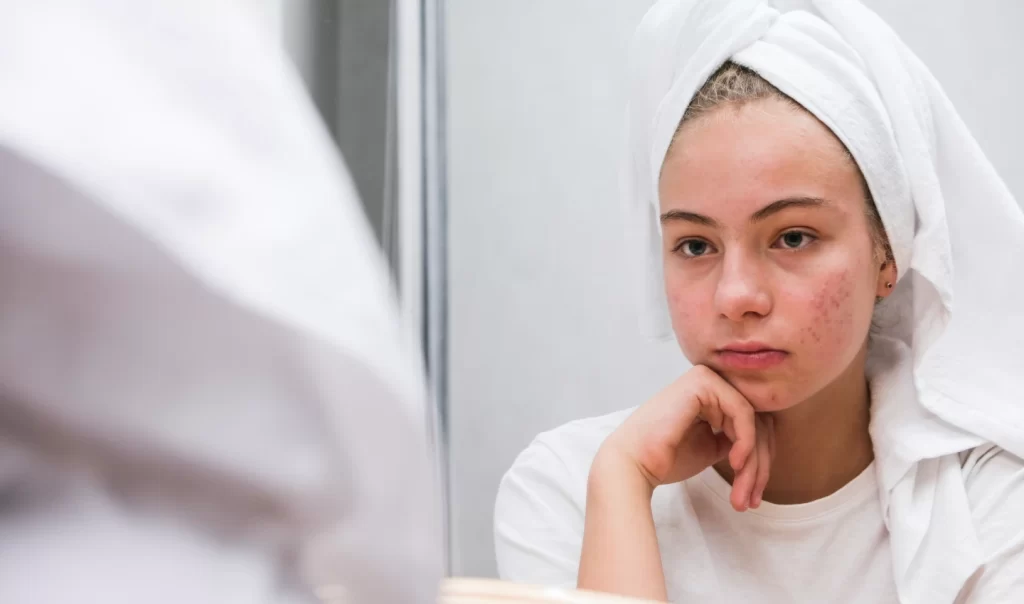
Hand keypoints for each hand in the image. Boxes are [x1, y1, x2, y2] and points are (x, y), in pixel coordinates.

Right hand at [596, 365, 774, 510]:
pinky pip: (743, 412)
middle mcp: (708, 381)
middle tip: (750, 499)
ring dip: (754, 462)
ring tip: (743, 492)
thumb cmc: (665, 458)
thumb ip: (736, 437)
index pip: (752, 422)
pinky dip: (746, 441)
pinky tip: (736, 463)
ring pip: (753, 419)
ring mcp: (705, 378)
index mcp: (709, 395)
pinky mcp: (702, 382)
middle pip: (756, 421)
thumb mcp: (713, 447)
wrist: (634, 464)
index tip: (752, 492)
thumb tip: (768, 441)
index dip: (760, 458)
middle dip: (759, 465)